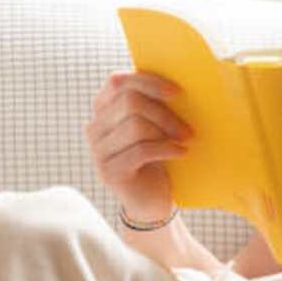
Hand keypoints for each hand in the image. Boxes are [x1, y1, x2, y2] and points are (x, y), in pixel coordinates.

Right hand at [86, 71, 186, 228]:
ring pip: (135, 126)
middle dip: (163, 112)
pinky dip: (165, 149)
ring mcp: (99, 151)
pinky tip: (180, 153)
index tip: (177, 92)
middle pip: (129, 102)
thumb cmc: (156, 157)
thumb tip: (176, 80)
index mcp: (103, 110)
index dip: (148, 82)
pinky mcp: (109, 172)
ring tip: (185, 141)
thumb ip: (151, 104)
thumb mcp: (152, 126)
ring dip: (166, 131)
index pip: (117, 82)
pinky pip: (140, 151)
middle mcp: (95, 128)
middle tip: (187, 127)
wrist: (151, 200)